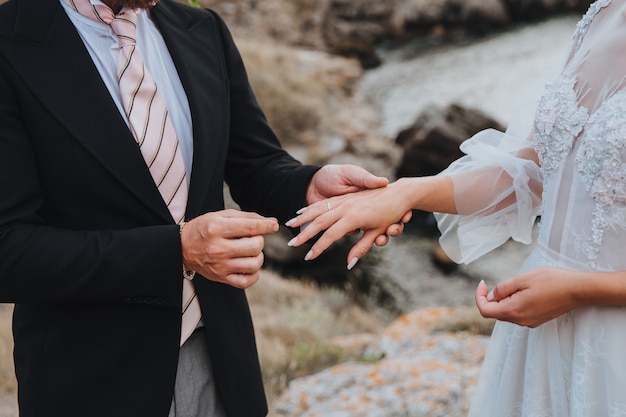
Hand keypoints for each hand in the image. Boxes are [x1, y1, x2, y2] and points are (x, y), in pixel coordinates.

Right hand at [180, 209, 278, 288]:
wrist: (182, 247)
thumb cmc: (205, 228)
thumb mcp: (221, 216)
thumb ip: (246, 217)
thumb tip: (271, 222)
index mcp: (217, 229)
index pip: (250, 228)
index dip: (267, 226)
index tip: (273, 226)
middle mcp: (218, 248)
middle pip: (255, 246)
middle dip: (259, 240)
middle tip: (251, 238)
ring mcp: (220, 265)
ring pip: (254, 264)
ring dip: (258, 257)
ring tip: (249, 252)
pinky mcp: (221, 278)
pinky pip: (247, 281)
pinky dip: (254, 274)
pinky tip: (249, 265)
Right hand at [288, 179, 413, 267]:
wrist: (400, 192)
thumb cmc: (391, 215)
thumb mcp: (378, 233)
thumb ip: (361, 247)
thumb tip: (349, 264)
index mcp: (353, 218)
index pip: (330, 235)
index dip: (318, 247)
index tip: (308, 257)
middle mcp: (346, 207)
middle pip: (319, 222)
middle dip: (304, 233)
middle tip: (291, 244)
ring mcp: (344, 200)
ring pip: (318, 209)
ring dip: (303, 217)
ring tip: (289, 224)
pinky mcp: (345, 196)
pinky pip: (324, 202)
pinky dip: (311, 207)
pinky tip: (301, 210)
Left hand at [475, 267, 583, 327]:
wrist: (578, 290)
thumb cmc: (551, 281)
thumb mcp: (522, 278)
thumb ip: (503, 288)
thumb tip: (491, 296)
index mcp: (514, 310)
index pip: (485, 311)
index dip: (479, 297)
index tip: (483, 283)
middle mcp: (520, 321)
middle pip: (495, 312)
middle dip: (493, 297)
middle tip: (505, 282)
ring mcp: (529, 322)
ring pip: (507, 313)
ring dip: (505, 300)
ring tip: (520, 285)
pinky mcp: (536, 320)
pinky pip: (518, 314)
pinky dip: (514, 303)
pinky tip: (528, 292)